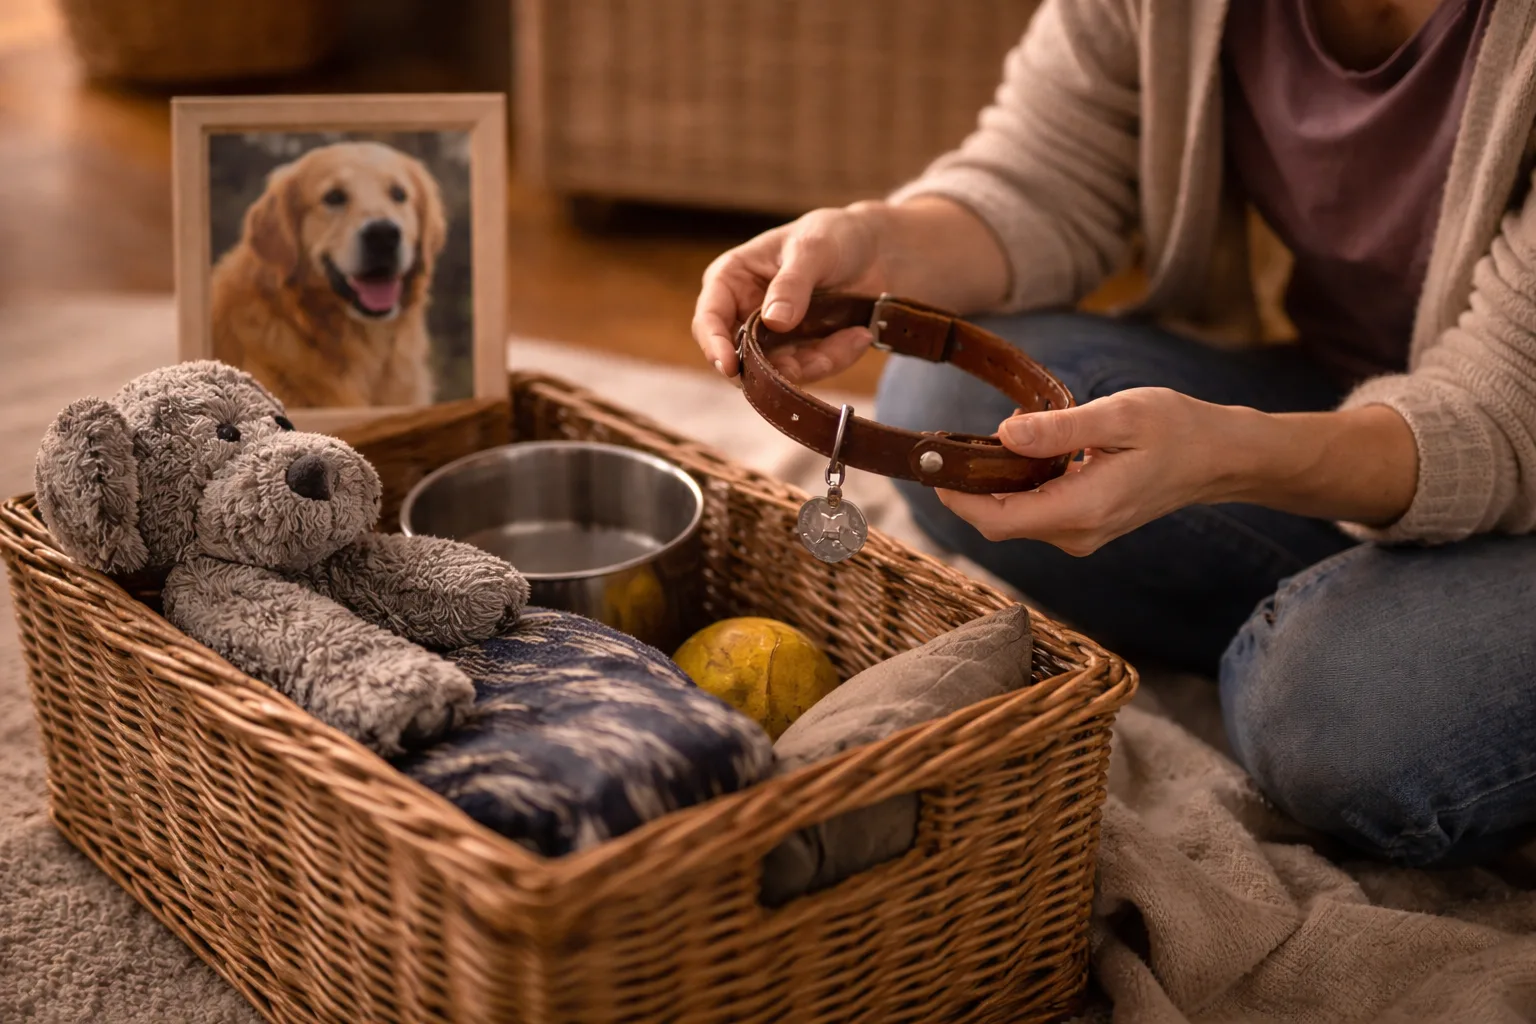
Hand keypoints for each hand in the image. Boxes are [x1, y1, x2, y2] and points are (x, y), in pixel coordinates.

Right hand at [693, 203, 889, 382]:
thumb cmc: (834, 236)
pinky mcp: (799, 352)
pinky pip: (810, 370)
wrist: (876, 251)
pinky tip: (859, 335)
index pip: (709, 319)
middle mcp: (744, 313)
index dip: (714, 345)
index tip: (730, 366)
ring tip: (855, 335)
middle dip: (774, 367)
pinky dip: (836, 358)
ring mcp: (772, 337)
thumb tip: (773, 321)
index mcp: (732, 279)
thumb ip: (792, 284)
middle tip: (813, 362)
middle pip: (739, 357)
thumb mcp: (813, 250)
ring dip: (817, 362)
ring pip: (778, 372)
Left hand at [936, 389, 1418, 555]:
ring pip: (1014, 517)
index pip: (997, 520)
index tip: (930, 463)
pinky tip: (1011, 452)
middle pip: (999, 522)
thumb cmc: (1177, 429)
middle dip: (965, 489)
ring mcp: (1081, 534)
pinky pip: (1034, 511)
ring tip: (968, 444)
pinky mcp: (1084, 524)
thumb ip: (1059, 429)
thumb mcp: (1119, 416)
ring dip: (988, 486)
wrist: (1221, 457)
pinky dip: (1013, 485)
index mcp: (1082, 510)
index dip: (956, 497)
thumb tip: (1003, 433)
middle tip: (940, 445)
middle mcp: (1077, 533)